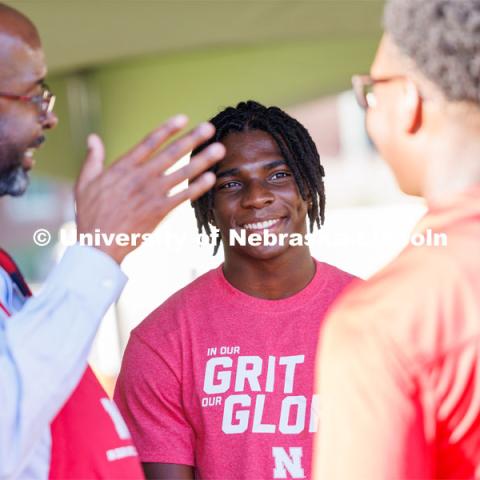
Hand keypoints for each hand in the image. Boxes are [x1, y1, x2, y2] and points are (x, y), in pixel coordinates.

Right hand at [74, 115, 224, 263]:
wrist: (99, 243)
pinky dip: (198, 187)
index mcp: (123, 167)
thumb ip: (93, 159)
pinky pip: (183, 196)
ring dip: (202, 160)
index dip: (168, 128)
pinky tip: (211, 178)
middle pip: (172, 153)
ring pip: (182, 172)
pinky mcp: (160, 211)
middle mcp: (141, 176)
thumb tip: (92, 138)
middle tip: (210, 127)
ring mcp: (152, 194)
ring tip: (219, 149)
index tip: (184, 118)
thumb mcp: (85, 182)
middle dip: (192, 139)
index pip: (150, 141)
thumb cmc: (90, 214)